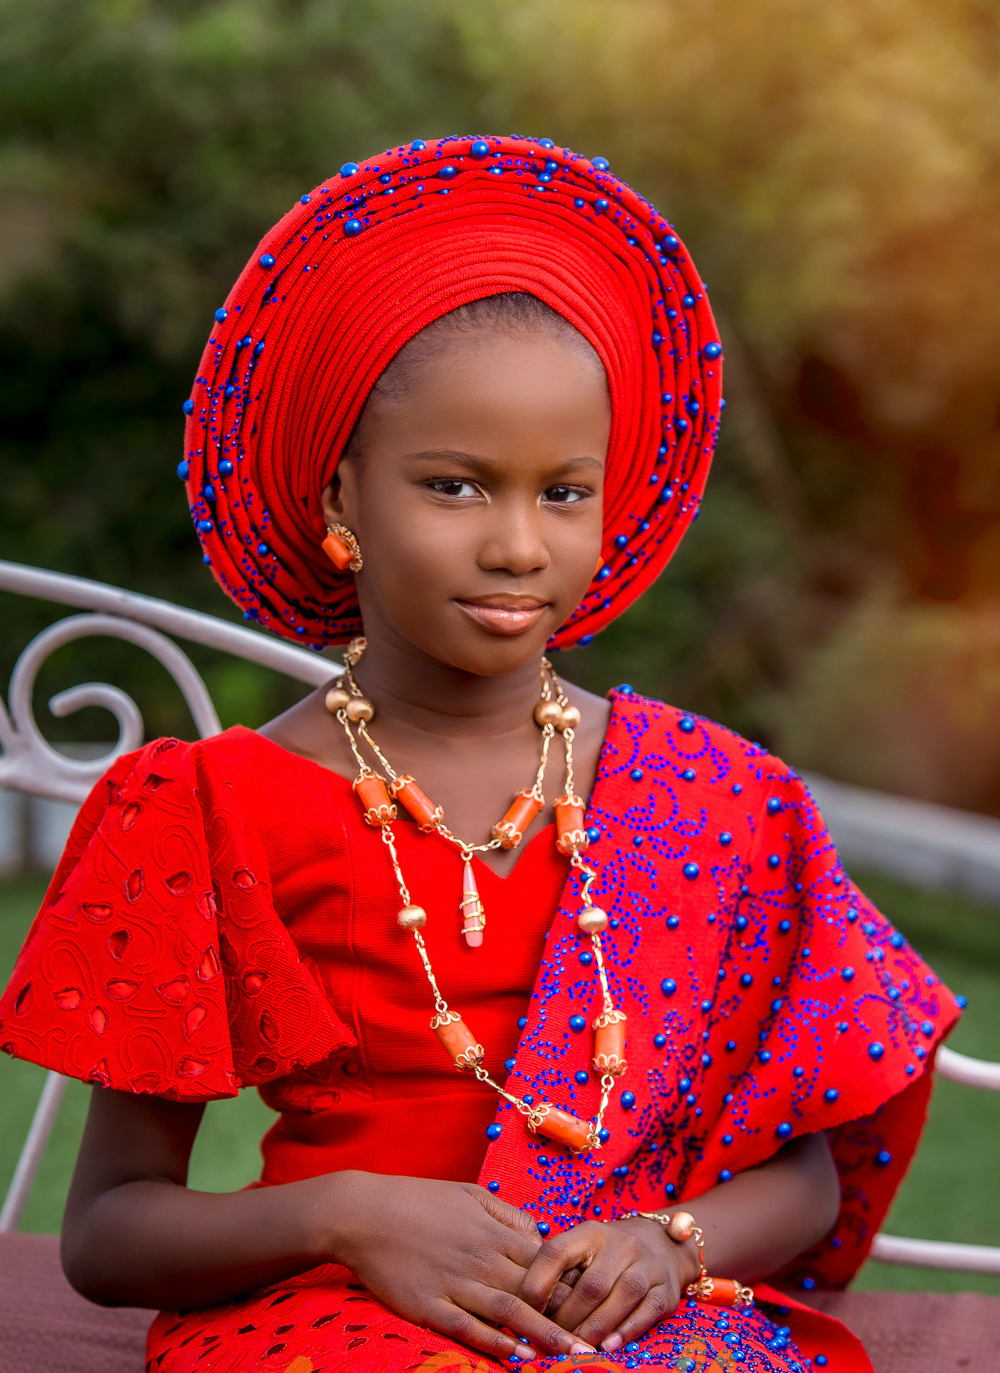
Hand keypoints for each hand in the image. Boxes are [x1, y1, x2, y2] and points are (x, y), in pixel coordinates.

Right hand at [328, 1172, 595, 1363]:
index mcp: (493, 1232)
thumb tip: (538, 1235)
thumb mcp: (469, 1194)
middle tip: (596, 1343)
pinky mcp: (429, 1305)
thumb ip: (507, 1215)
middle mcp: (481, 1259)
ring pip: (507, 1313)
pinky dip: (492, 1342)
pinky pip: (467, 1327)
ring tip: (568, 1356)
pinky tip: (513, 1355)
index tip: (597, 1305)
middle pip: (533, 1293)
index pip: (544, 1263)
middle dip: (567, 1319)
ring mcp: (455, 1283)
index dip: (571, 1286)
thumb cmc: (418, 1200)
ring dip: (540, 1335)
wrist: (364, 1212)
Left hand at [518, 1216, 699, 1353]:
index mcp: (589, 1233)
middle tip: (552, 1339)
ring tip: (577, 1347)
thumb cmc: (604, 1258)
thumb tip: (521, 1305)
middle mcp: (620, 1244)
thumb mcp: (580, 1252)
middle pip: (591, 1284)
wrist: (658, 1247)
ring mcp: (646, 1265)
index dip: (538, 1283)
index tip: (526, 1310)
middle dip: (569, 1317)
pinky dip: (626, 1330)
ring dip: (596, 1327)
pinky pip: (647, 1310)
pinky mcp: (665, 1289)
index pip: (557, 1251)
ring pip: (622, 1296)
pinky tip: (608, 1346)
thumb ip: (556, 1271)